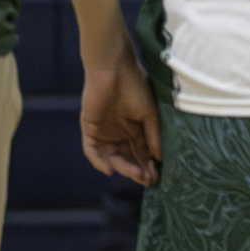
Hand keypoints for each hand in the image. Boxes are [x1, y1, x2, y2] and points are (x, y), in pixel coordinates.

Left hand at [80, 56, 161, 185]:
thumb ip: (153, 136)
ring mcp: (105, 133)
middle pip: (129, 158)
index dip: (149, 165)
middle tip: (148, 180)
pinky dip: (99, 161)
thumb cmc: (137, 87)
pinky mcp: (90, 129)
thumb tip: (160, 158)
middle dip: (138, 170)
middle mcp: (121, 133)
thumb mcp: (151, 113)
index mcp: (137, 128)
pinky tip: (110, 169)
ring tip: (136, 174)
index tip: (157, 177)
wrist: (114, 70)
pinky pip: (92, 151)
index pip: (143, 152)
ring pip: (113, 157)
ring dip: (123, 167)